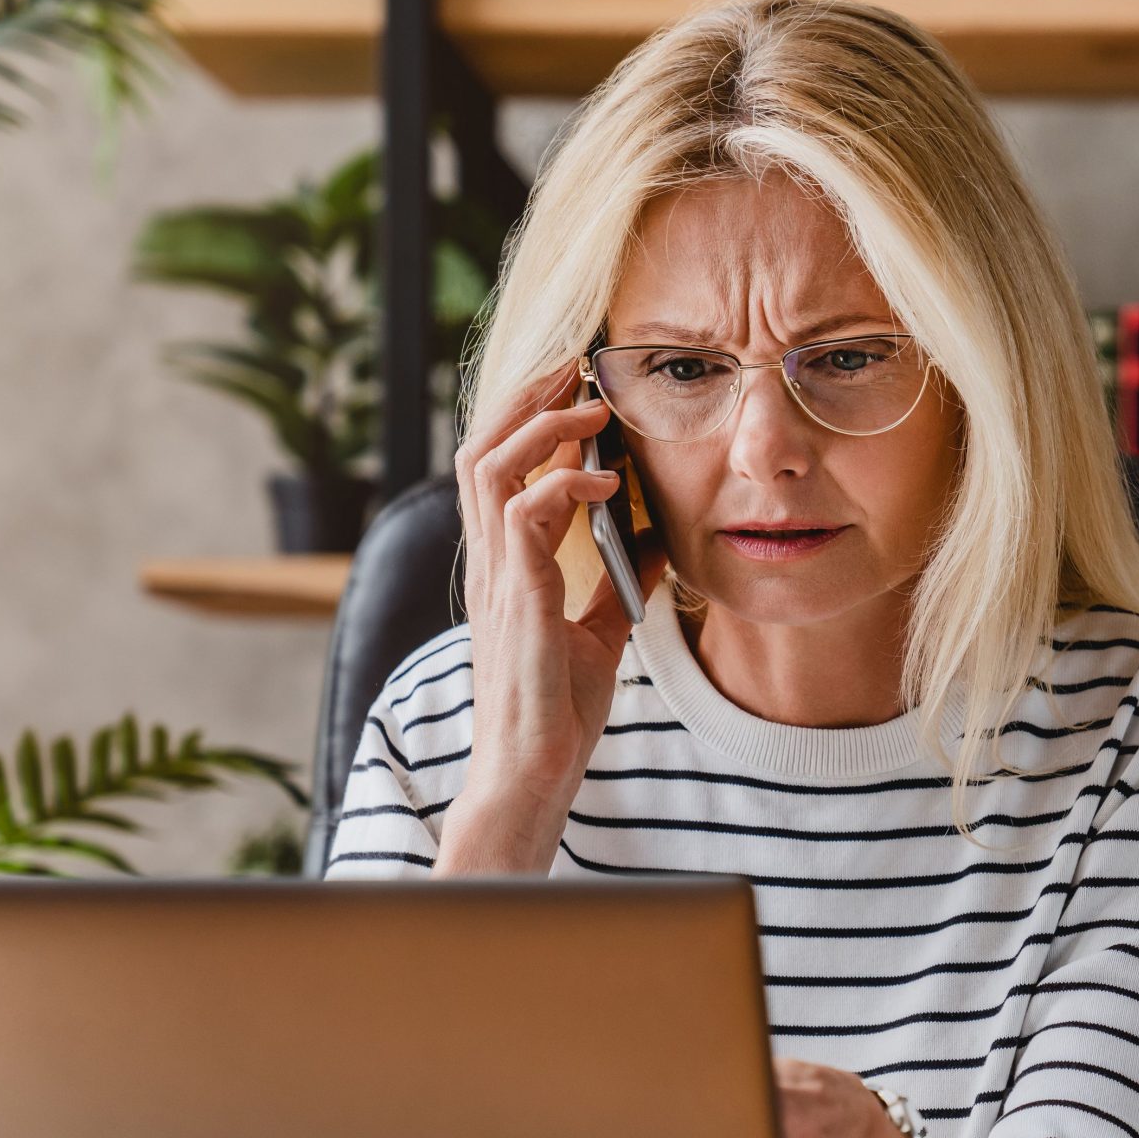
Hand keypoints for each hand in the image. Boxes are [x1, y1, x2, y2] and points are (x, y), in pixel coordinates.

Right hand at [436, 363, 668, 876]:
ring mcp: (495, 577)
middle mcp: (487, 561)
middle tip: (576, 367)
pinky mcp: (516, 598)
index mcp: (502, 564)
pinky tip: (608, 486)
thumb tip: (656, 539)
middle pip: (482, 446)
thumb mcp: (600, 631)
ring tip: (591, 410)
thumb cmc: (558, 710)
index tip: (575, 388)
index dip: (527, 417)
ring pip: (490, 465)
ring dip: (543, 427)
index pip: (496, 466)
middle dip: (528, 398)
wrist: (534, 770)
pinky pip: (525, 514)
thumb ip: (619, 581)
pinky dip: (566, 486)